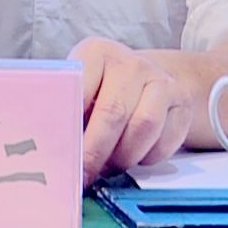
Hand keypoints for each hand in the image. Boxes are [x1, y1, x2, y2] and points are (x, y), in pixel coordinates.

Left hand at [70, 37, 191, 186]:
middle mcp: (131, 62)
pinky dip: (146, 159)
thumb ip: (63, 111)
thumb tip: (45, 144)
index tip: (59, 150)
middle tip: (83, 175)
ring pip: (143, 128)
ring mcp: (160, 80)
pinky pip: (165, 142)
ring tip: (107, 167)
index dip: (68, 124)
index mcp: (97, 52)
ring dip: (122, 158)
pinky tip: (133, 156)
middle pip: (113, 113)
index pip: (80, 87)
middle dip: (95, 152)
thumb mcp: (77, 91)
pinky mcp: (182, 103)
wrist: (144, 82)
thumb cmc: (100, 92)